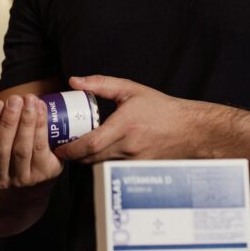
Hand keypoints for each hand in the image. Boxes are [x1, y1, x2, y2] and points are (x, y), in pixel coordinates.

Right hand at [0, 94, 63, 188]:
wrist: (31, 173)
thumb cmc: (4, 148)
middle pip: (0, 148)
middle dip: (8, 121)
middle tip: (15, 99)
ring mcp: (21, 179)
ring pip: (21, 149)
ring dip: (26, 122)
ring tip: (30, 101)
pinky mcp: (42, 174)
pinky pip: (40, 149)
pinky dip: (41, 127)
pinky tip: (40, 110)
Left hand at [54, 74, 201, 163]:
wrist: (190, 130)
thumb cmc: (160, 108)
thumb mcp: (130, 90)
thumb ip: (101, 84)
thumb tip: (74, 81)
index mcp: (124, 126)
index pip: (90, 144)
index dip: (71, 149)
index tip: (59, 147)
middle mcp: (129, 147)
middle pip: (91, 159)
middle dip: (74, 156)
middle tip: (63, 148)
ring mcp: (134, 161)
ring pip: (100, 165)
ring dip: (87, 160)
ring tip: (78, 150)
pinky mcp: (139, 169)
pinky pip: (113, 168)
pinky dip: (102, 163)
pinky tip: (99, 154)